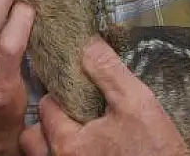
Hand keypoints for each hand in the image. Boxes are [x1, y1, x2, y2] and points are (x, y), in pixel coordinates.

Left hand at [20, 36, 189, 155]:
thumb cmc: (155, 148)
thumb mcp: (135, 101)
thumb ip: (107, 71)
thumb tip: (87, 44)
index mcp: (67, 142)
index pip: (46, 105)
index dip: (58, 91)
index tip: (73, 84)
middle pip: (33, 136)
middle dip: (45, 120)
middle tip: (70, 109)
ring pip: (43, 152)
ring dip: (52, 138)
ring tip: (77, 126)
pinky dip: (67, 149)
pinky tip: (89, 140)